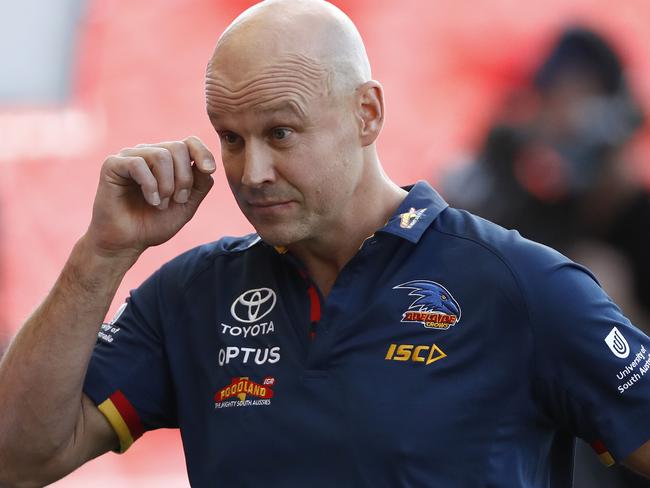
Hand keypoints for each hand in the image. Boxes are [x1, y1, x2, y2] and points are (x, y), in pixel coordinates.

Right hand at [86, 136, 215, 258]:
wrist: (128, 242)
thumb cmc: (155, 224)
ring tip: (161, 204)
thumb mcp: (186, 205)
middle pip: (177, 148)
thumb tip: (207, 165)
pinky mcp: (113, 164)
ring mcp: (130, 156)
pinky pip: (138, 164)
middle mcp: (149, 153)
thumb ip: (200, 184)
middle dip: (184, 178)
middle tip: (177, 200)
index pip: (189, 142)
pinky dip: (150, 185)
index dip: (203, 153)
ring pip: (160, 155)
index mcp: (168, 160)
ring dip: (167, 185)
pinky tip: (151, 201)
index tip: (209, 170)